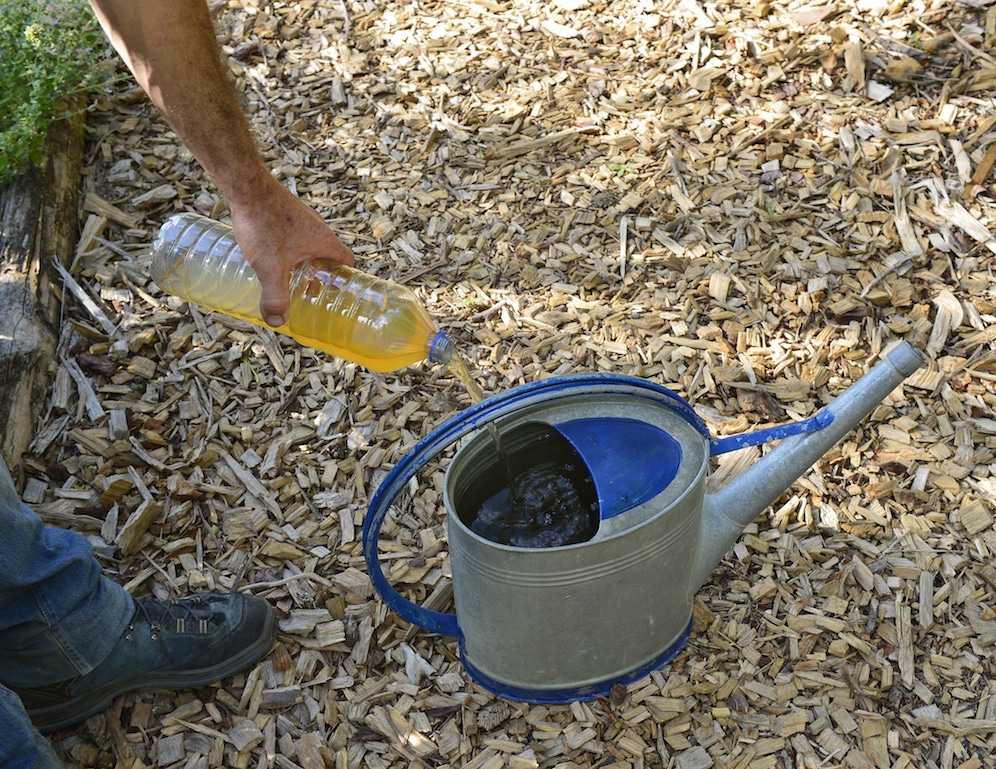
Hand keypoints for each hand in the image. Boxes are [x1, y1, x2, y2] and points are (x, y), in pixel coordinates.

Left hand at [228, 180, 354, 326]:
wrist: (246, 186)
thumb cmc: (264, 223)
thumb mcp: (270, 267)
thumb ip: (275, 296)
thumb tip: (277, 321)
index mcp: (324, 241)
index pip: (348, 261)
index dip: (345, 278)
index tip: (335, 291)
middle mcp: (317, 227)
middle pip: (328, 254)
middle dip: (321, 274)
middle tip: (309, 290)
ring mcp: (301, 218)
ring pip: (310, 244)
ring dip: (303, 261)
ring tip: (288, 276)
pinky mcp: (284, 212)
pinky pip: (294, 234)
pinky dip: (289, 248)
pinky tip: (270, 255)